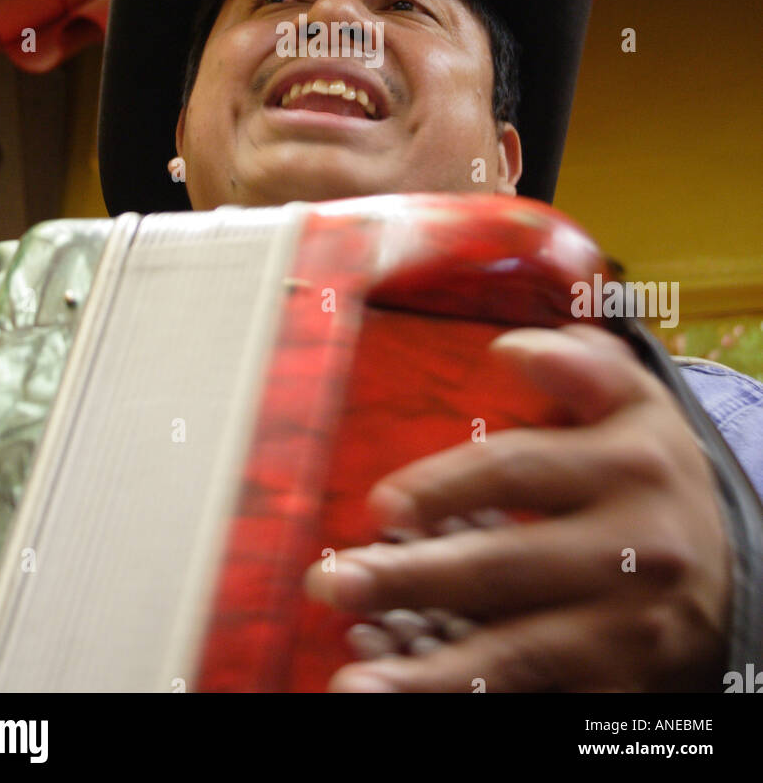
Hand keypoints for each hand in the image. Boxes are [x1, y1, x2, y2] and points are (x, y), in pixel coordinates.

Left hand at [303, 325, 731, 691]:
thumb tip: (508, 346)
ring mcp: (625, 632)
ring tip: (355, 683)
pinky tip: (415, 706)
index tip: (379, 506)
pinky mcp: (618, 690)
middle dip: (409, 578)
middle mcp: (630, 551)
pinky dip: (475, 708)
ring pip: (518, 655)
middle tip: (330, 583)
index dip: (444, 486)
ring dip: (431, 675)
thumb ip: (581, 366)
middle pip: (503, 568)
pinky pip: (539, 702)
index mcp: (626, 466)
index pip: (516, 470)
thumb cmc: (652, 476)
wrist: (733, 574)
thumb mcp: (636, 407)